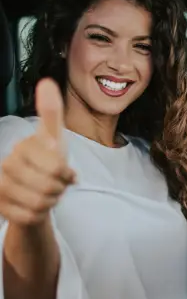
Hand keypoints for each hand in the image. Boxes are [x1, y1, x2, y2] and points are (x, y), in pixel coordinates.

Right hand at [0, 78, 74, 226]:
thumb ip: (52, 112)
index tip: (64, 170)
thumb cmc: (47, 158)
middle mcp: (8, 164)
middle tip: (57, 184)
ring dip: (51, 201)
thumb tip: (46, 82)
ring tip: (47, 193)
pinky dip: (40, 214)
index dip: (66, 173)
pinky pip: (31, 216)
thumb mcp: (54, 136)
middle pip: (49, 186)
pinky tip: (36, 205)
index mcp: (23, 147)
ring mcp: (1, 186)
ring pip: (40, 203)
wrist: (35, 187)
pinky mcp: (0, 207)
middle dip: (60, 188)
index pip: (57, 167)